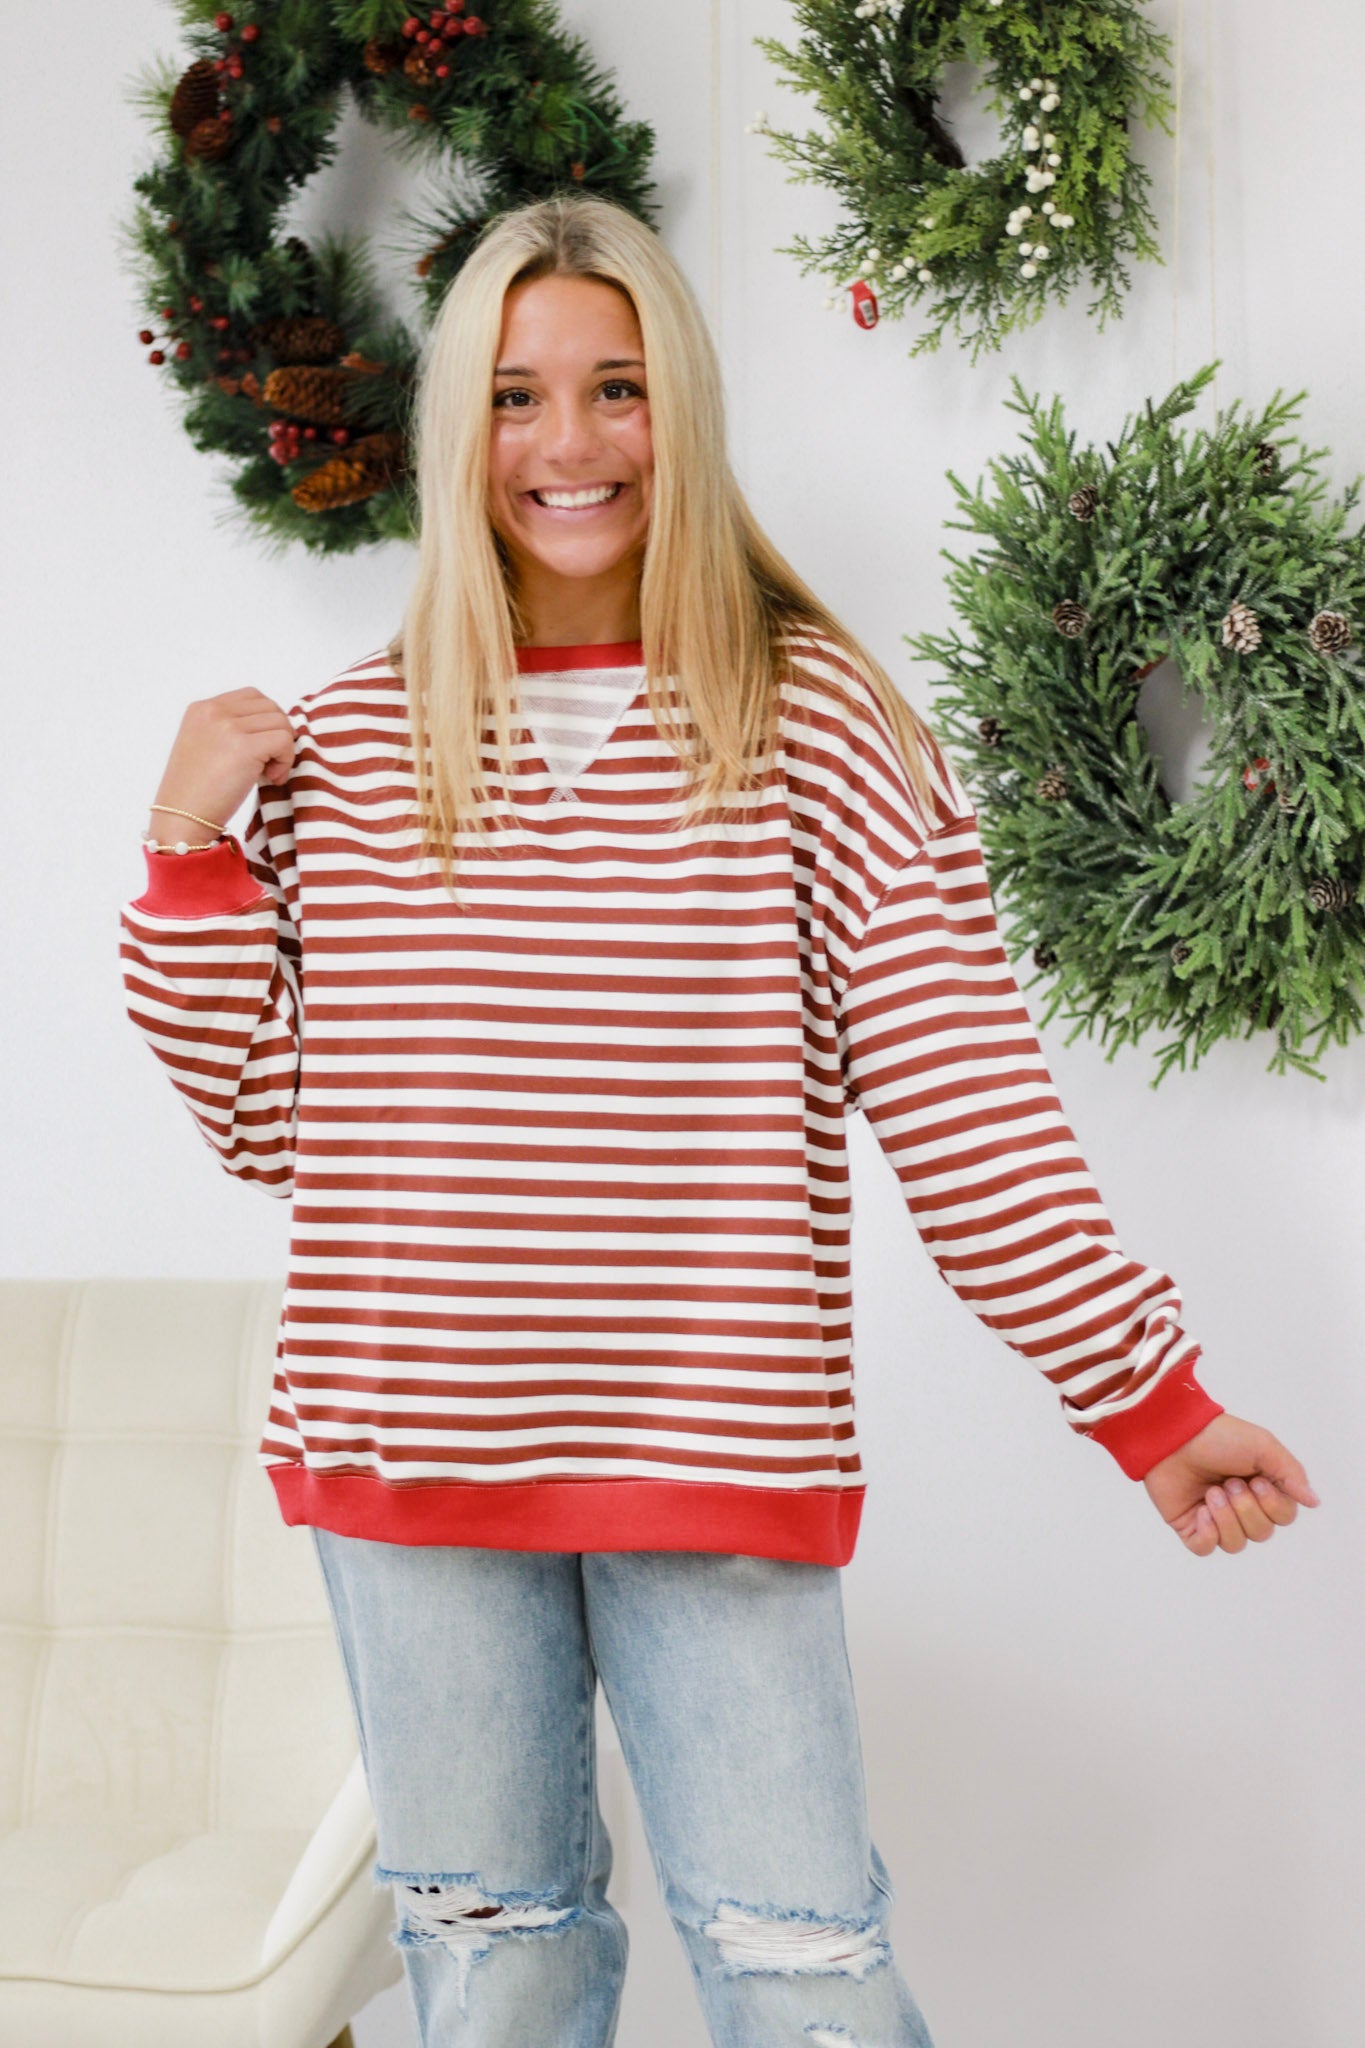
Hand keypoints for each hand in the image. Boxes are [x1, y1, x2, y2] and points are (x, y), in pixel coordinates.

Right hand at [150, 688, 294, 833]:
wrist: (182, 819)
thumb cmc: (196, 792)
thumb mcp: (206, 746)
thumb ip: (231, 730)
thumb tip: (275, 727)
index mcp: (201, 708)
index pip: (252, 696)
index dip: (266, 721)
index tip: (261, 749)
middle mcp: (213, 711)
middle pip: (270, 707)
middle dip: (277, 734)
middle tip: (268, 764)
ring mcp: (227, 727)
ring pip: (281, 723)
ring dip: (283, 750)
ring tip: (267, 774)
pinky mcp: (244, 747)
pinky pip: (284, 740)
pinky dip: (286, 761)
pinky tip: (271, 778)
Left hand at [1143, 1412, 1320, 1556]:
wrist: (1173, 1434)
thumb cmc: (1218, 1436)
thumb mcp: (1263, 1447)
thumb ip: (1291, 1474)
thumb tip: (1314, 1501)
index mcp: (1262, 1489)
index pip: (1284, 1518)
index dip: (1272, 1504)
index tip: (1256, 1479)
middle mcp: (1241, 1507)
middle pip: (1262, 1533)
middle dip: (1246, 1508)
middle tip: (1229, 1483)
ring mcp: (1215, 1518)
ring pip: (1236, 1544)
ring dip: (1226, 1518)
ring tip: (1211, 1492)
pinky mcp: (1190, 1525)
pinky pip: (1205, 1548)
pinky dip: (1207, 1532)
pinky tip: (1201, 1510)